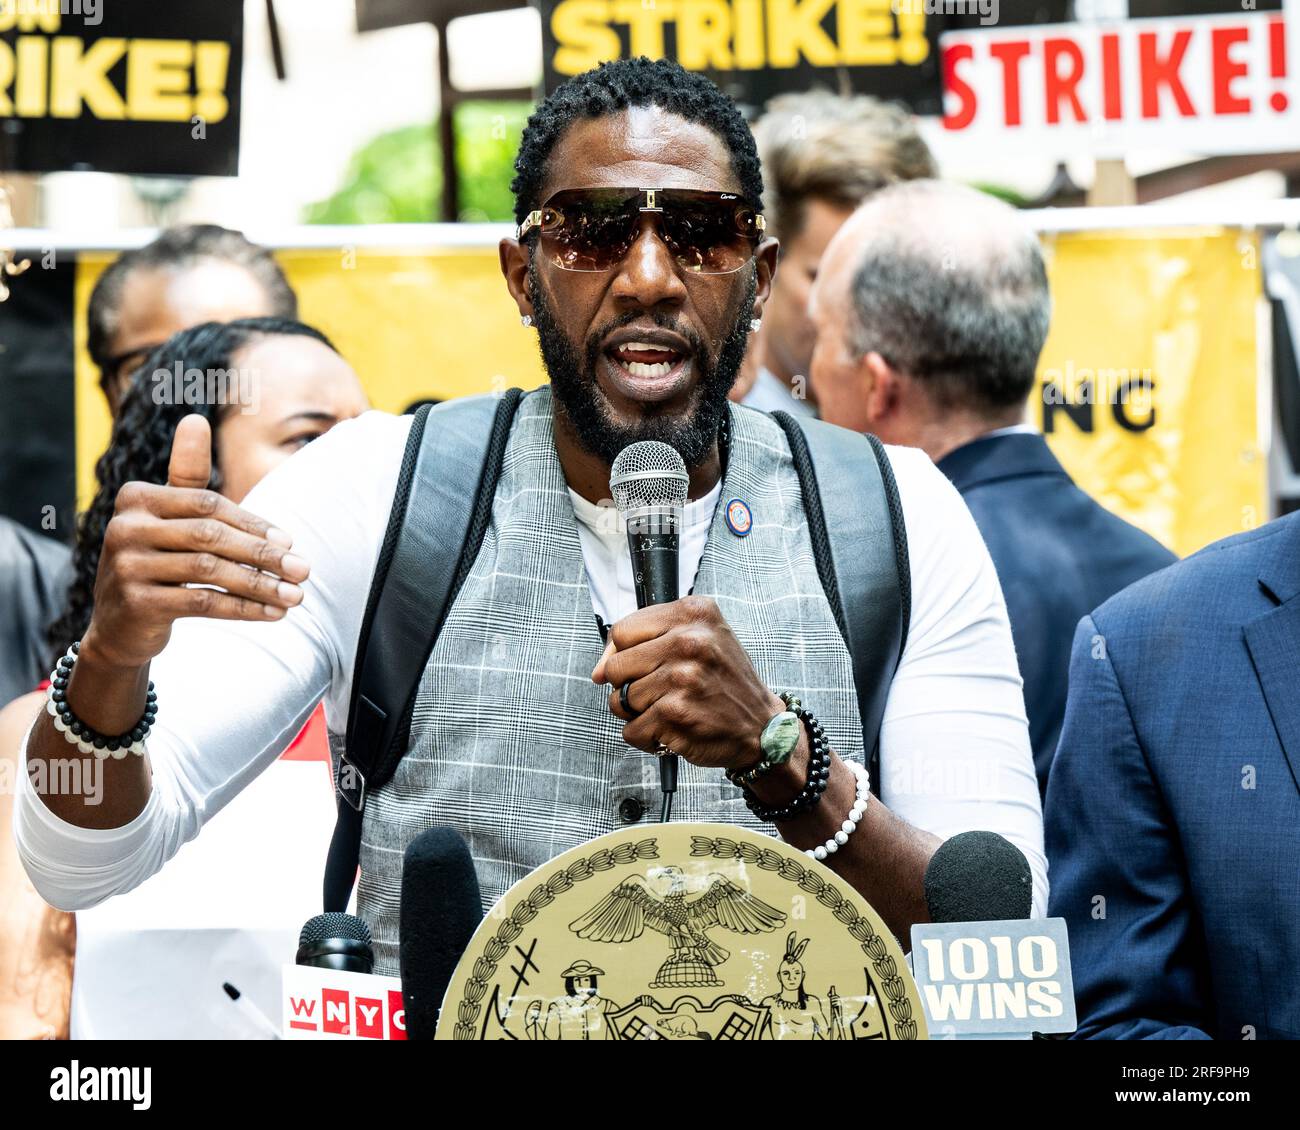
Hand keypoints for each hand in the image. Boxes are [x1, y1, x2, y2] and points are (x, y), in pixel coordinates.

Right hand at [81, 414, 310, 670]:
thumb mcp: (171, 516)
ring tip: (296, 596)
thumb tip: (194, 418)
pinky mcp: (137, 604)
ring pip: (210, 571)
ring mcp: (126, 566)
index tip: (291, 542)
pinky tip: (272, 614)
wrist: (121, 624)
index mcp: (135, 497)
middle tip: (304, 570)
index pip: (208, 504)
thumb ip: (187, 474)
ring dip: (261, 585)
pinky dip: (243, 608)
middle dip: (264, 555)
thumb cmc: (158, 559)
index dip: (253, 524)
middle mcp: (125, 527)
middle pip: (211, 536)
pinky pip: (202, 602)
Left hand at [591, 596, 784, 769]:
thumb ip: (646, 641)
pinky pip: (632, 730)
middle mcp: (690, 642)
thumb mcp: (700, 638)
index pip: (622, 630)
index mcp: (694, 614)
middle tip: (660, 690)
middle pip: (615, 667)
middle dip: (629, 685)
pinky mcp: (676, 715)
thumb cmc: (725, 682)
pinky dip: (647, 736)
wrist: (761, 726)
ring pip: (620, 701)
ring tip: (670, 708)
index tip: (640, 665)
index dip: (623, 653)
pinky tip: (672, 728)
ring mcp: (682, 679)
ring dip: (639, 713)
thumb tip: (597, 671)